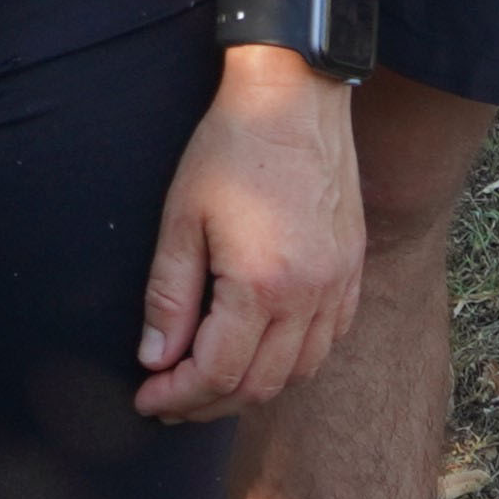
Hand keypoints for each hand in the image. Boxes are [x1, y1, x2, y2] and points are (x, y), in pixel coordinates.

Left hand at [135, 51, 364, 420]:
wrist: (295, 95)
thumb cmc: (232, 146)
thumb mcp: (182, 217)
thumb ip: (168, 296)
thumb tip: (155, 360)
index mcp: (263, 284)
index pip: (218, 373)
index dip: (177, 397)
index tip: (146, 400)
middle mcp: (310, 295)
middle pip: (260, 385)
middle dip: (208, 403)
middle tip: (170, 401)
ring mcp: (338, 283)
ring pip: (299, 371)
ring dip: (251, 389)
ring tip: (209, 383)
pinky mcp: (351, 268)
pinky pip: (329, 340)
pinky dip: (294, 361)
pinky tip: (262, 351)